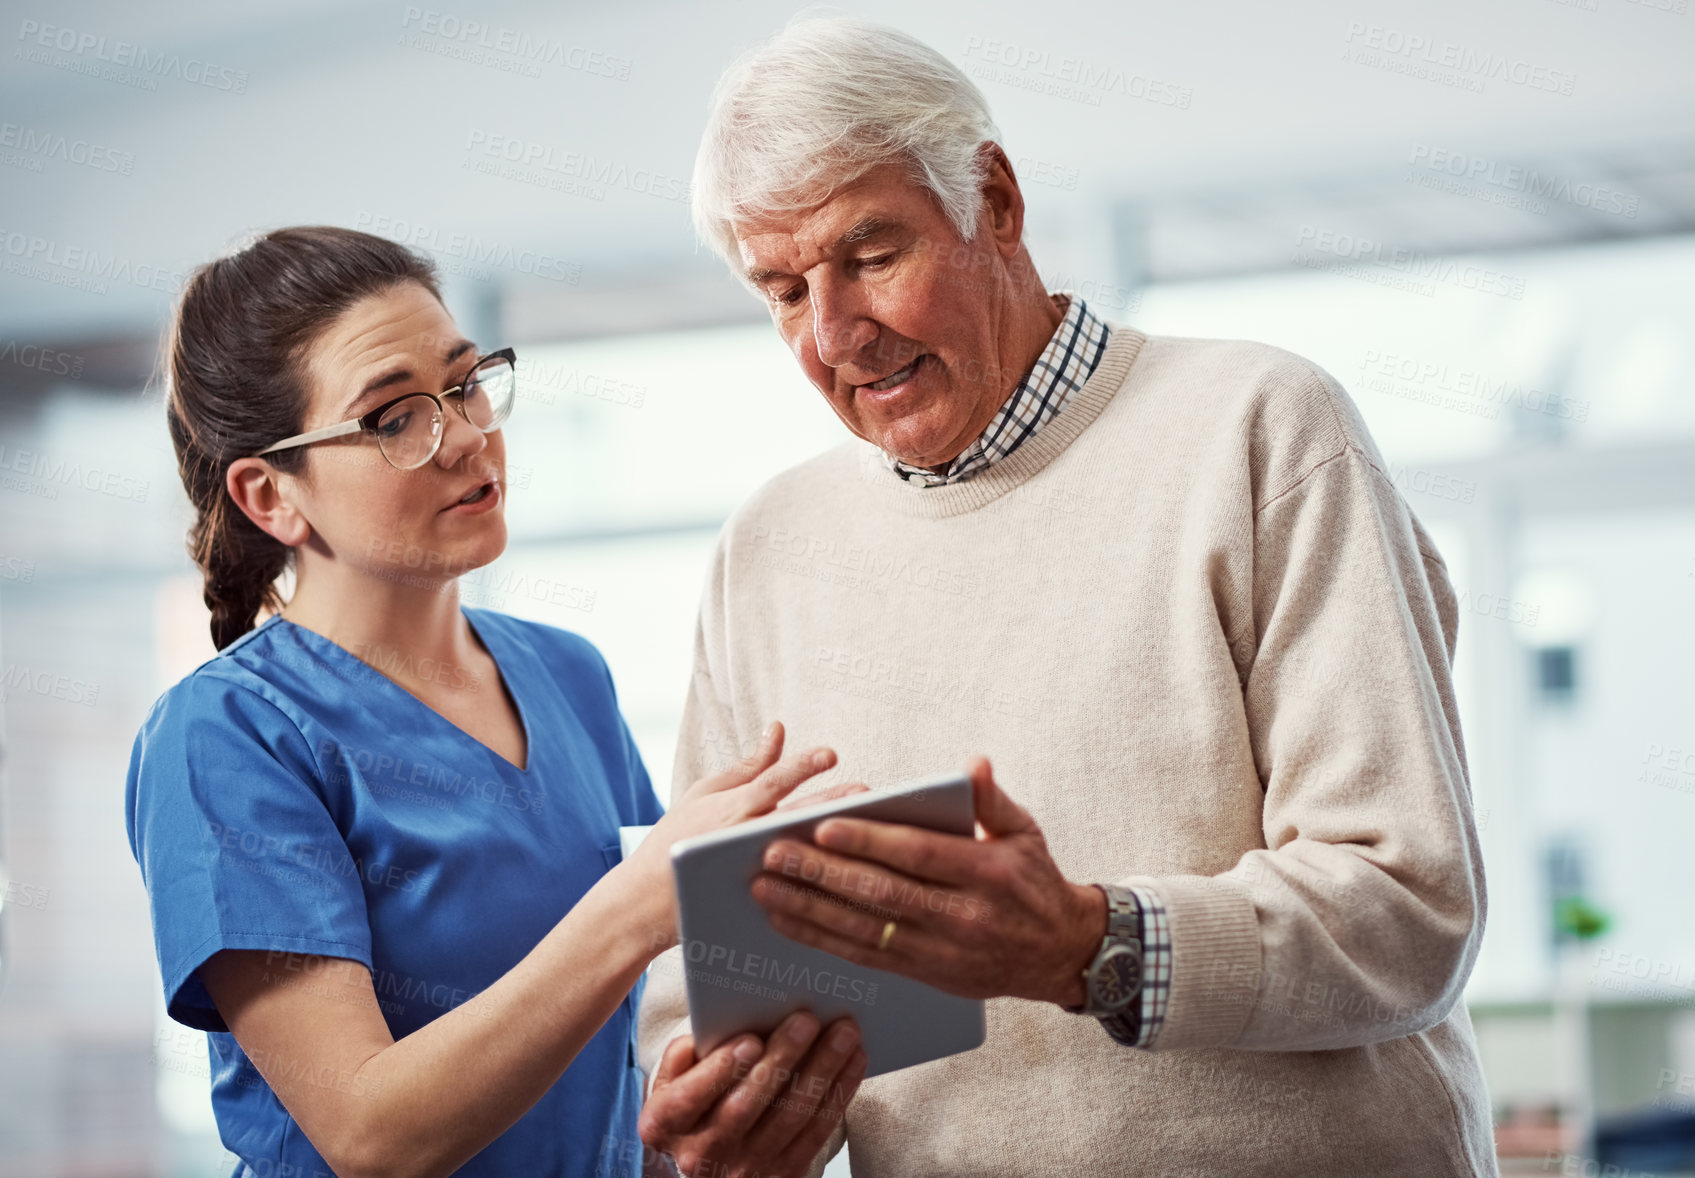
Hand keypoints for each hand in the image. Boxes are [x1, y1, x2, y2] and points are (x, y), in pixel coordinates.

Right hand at [626, 723, 857, 942]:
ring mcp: (755, 871)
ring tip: (869, 826)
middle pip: (798, 818)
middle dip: (835, 805)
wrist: (644, 903)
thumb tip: (778, 731)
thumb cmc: (674, 838)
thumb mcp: (705, 793)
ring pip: (805, 854)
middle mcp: (747, 838)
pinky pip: (796, 889)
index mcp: (733, 809)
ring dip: (837, 840)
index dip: (802, 767)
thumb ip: (748, 765)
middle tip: (868, 792)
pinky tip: (852, 871)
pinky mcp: (759, 900)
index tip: (830, 754)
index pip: (773, 782)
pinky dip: (824, 879)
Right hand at [639, 1012, 865, 1177]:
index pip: (690, 1097)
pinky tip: (854, 1060)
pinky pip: (816, 1133)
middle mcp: (700, 1155)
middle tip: (807, 1020)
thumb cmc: (694, 1099)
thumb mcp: (670, 1081)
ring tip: (843, 1032)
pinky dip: (838, 1094)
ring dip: (822, 1071)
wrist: (711, 1158)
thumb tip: (712, 1034)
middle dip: (781, 1059)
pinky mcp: (781, 1176)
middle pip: (746, 1105)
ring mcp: (743, 1171)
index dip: (721, 1070)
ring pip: (789, 1117)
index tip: (751, 1039)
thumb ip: (682, 1057)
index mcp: (664, 1124)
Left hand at [750, 756, 1105, 1006]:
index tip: (822, 825)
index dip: (868, 841)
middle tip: (773, 854)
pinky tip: (789, 923)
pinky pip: (868, 957)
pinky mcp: (928, 974)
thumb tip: (972, 765)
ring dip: (809, 911)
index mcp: (987, 871)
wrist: (1062, 952)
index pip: (917, 853)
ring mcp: (943, 950)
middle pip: (881, 893)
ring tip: (765, 889)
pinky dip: (824, 941)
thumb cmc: (1034, 881)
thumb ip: (991, 798)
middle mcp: (963, 914)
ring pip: (865, 930)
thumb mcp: (1024, 831)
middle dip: (822, 874)